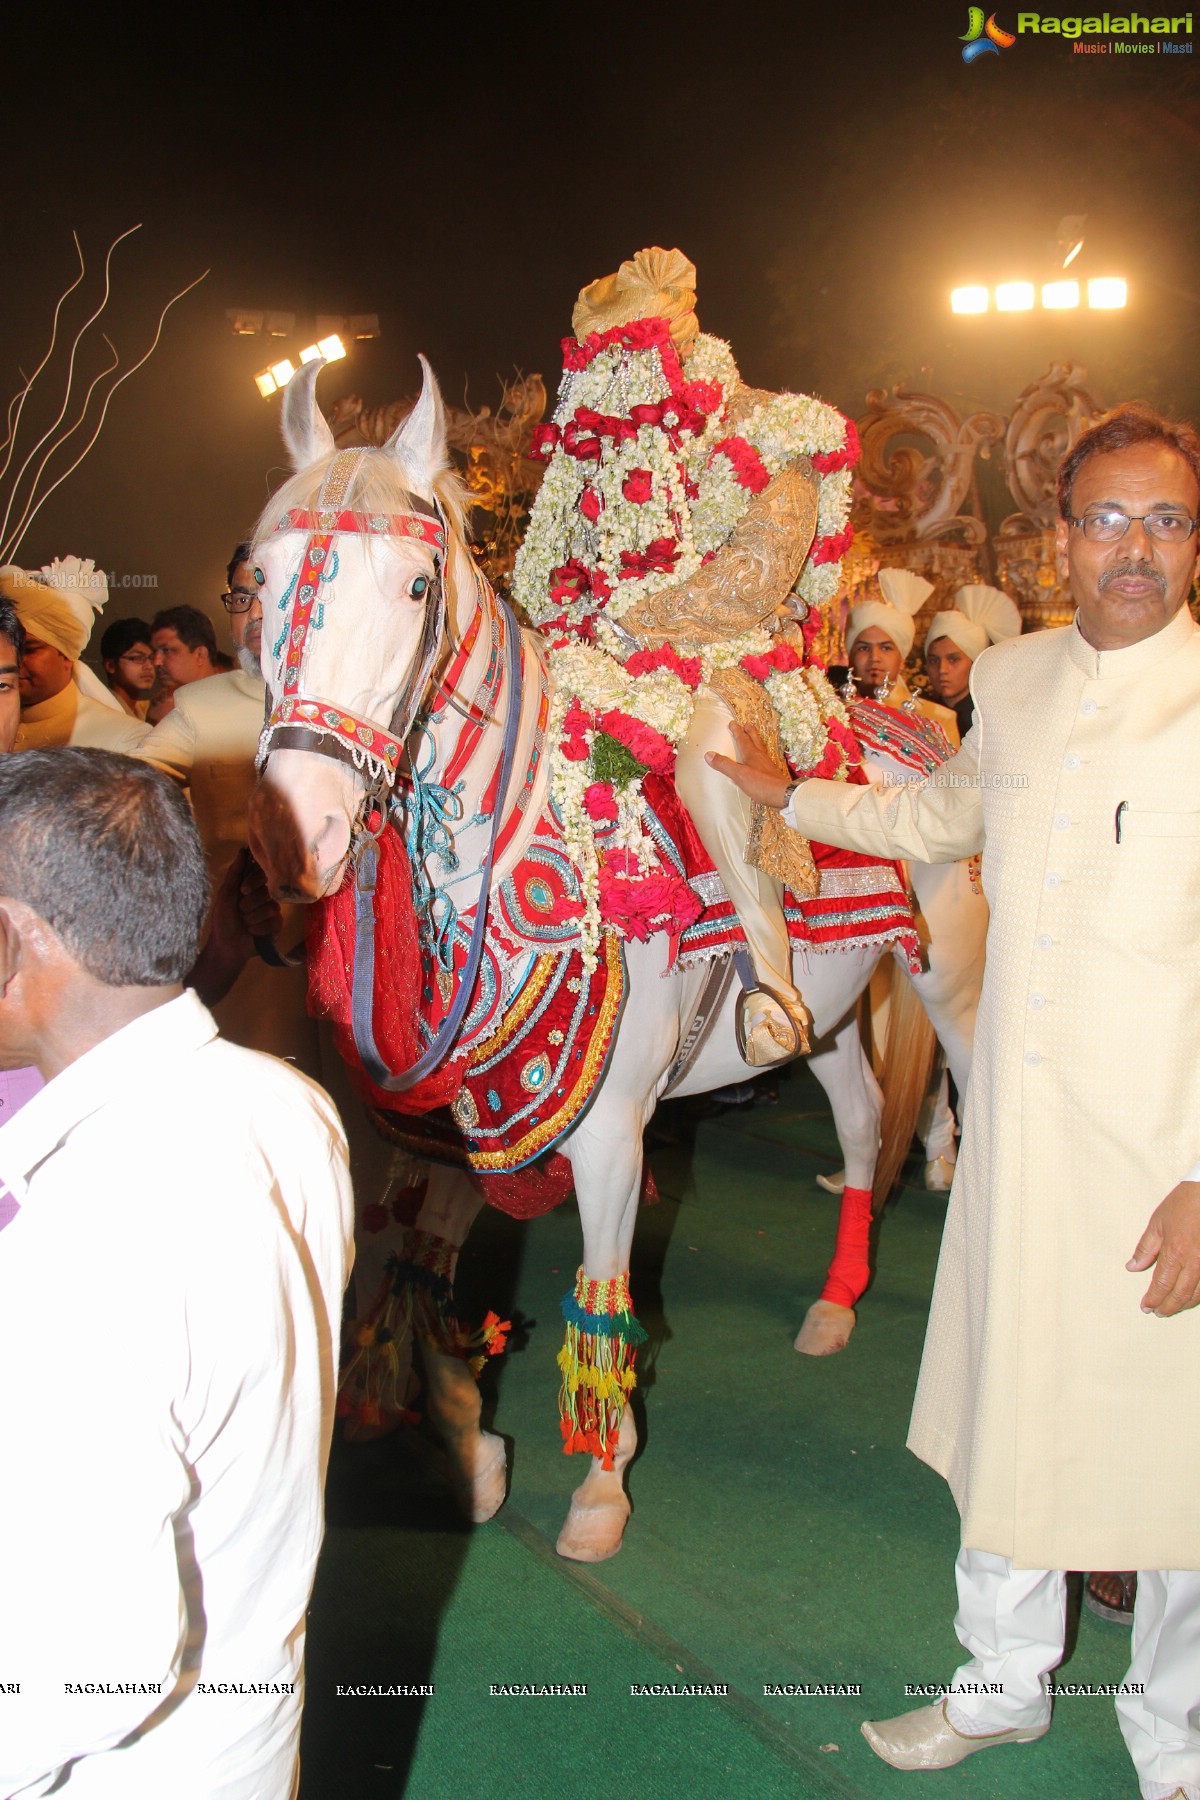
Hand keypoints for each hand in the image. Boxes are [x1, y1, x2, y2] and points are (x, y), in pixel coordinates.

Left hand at [233, 855, 283, 942]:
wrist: (226, 945)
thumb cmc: (223, 919)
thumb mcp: (225, 894)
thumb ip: (235, 872)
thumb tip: (242, 850)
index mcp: (251, 887)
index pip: (262, 874)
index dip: (254, 882)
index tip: (243, 890)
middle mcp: (264, 896)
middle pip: (267, 892)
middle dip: (249, 904)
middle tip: (240, 911)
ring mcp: (272, 911)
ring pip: (271, 908)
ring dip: (253, 918)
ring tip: (245, 924)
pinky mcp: (277, 926)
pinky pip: (275, 921)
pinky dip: (259, 928)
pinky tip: (253, 933)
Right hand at [705, 724, 792, 808]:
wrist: (782, 795)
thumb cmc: (760, 784)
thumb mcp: (739, 775)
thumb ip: (724, 765)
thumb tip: (709, 754)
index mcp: (752, 754)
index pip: (743, 740)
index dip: (737, 731)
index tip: (733, 723)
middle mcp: (760, 756)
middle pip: (755, 740)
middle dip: (749, 732)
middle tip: (747, 724)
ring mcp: (767, 764)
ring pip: (761, 748)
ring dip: (756, 741)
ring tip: (754, 737)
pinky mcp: (771, 773)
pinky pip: (764, 759)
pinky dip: (761, 754)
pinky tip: (761, 760)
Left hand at [1127, 1180, 1199, 1315]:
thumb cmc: (1184, 1204)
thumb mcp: (1158, 1223)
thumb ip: (1146, 1247)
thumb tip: (1132, 1266)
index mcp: (1175, 1253)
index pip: (1161, 1285)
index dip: (1153, 1299)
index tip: (1146, 1307)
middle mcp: (1194, 1263)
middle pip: (1180, 1294)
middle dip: (1167, 1306)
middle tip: (1157, 1313)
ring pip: (1198, 1294)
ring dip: (1184, 1304)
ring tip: (1173, 1308)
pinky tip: (1193, 1297)